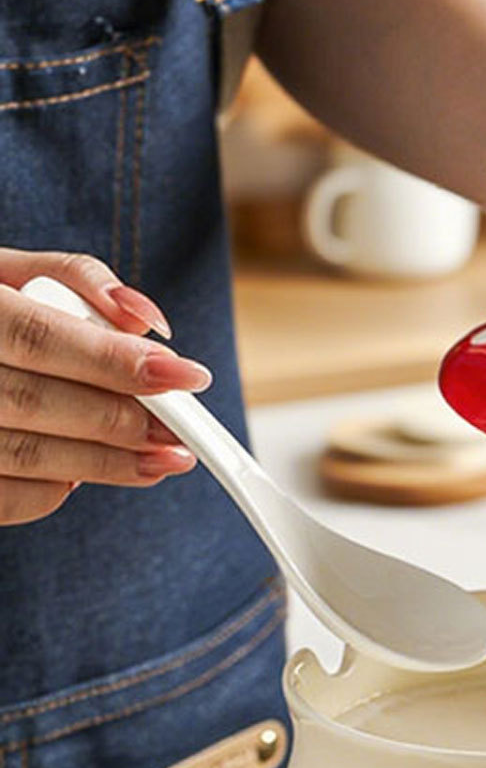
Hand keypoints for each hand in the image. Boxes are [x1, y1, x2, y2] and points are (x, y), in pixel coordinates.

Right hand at [0, 249, 210, 525]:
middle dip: (122, 421)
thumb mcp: (6, 270)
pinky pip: (5, 497)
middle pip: (37, 402)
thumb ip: (75, 279)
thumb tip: (146, 321)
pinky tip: (86, 472)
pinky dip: (55, 490)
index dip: (115, 362)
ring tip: (164, 460)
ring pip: (27, 456)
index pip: (38, 337)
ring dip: (107, 464)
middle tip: (182, 432)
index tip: (186, 376)